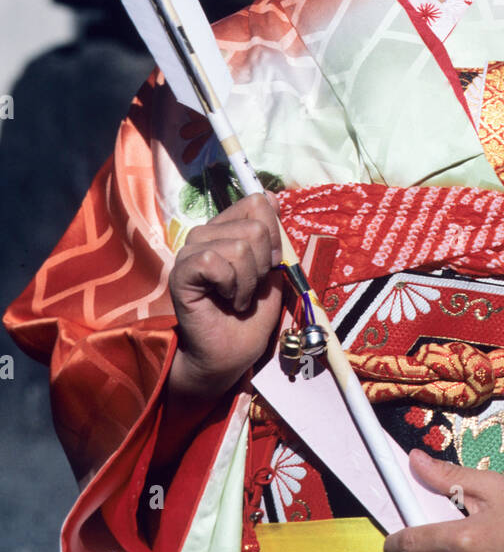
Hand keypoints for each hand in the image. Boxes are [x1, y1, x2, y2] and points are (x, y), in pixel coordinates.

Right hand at [168, 192, 284, 399]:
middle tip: (249, 289)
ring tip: (236, 298)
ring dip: (248, 282)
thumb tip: (270, 195)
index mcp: (227, 229)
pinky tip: (224, 300)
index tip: (268, 266)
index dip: (274, 236)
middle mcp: (206, 234)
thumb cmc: (249, 318)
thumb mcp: (271, 271)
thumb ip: (271, 236)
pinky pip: (213, 261)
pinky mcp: (181, 272)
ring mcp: (190, 251)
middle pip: (255, 227)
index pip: (257, 203)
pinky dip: (229, 285)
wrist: (228, 356)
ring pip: (239, 246)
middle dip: (263, 265)